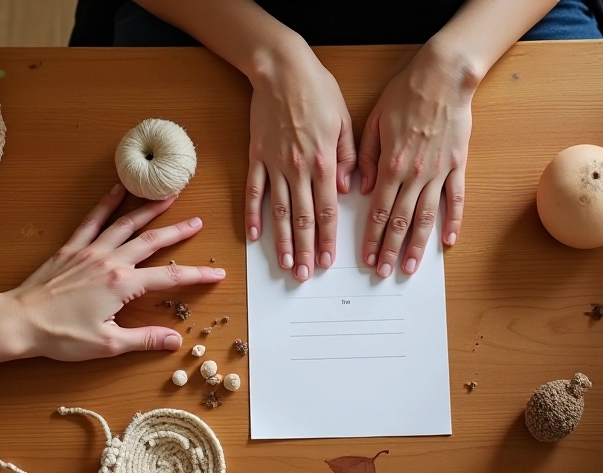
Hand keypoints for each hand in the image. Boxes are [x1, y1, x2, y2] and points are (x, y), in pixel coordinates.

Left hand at [4, 184, 225, 360]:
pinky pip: (92, 221)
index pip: (170, 277)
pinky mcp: (71, 249)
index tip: (218, 273)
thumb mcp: (107, 344)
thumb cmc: (61, 335)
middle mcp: (110, 261)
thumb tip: (175, 340)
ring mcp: (90, 251)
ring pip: (126, 224)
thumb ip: (144, 339)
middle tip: (197, 222)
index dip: (197, 275)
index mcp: (123, 285)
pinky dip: (106, 204)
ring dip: (148, 209)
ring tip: (167, 196)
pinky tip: (117, 190)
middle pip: (151, 241)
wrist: (19, 321)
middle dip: (177, 231)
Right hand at [244, 45, 355, 280]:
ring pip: (278, 211)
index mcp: (324, 161)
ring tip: (286, 265)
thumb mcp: (345, 121)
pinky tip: (254, 236)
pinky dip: (253, 215)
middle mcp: (298, 168)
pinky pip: (254, 191)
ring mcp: (274, 164)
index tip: (330, 261)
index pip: (328, 210)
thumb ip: (349, 159)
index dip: (329, 239)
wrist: (281, 68)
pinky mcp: (256, 156)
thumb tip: (347, 191)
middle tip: (307, 275)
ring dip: (282, 242)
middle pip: (303, 218)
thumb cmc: (318, 90)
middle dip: (307, 250)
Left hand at [357, 44, 474, 275]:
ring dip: (417, 245)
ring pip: (426, 217)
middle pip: (400, 221)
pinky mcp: (458, 165)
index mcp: (389, 164)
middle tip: (384, 272)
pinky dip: (454, 222)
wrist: (442, 76)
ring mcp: (438, 172)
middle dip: (390, 250)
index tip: (367, 257)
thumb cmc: (405, 94)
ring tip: (411, 267)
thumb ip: (365, 157)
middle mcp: (413, 174)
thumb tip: (361, 188)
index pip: (378, 211)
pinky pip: (456, 199)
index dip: (372, 238)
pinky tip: (449, 241)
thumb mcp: (374, 121)